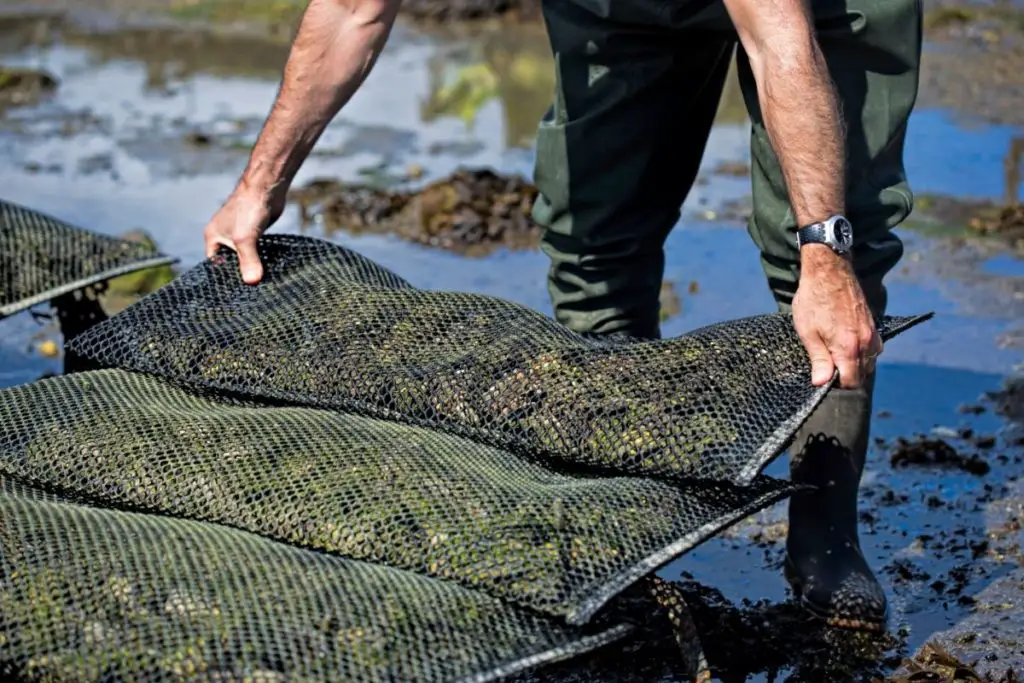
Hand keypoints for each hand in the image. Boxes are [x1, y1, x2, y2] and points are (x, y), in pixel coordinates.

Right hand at [203, 187, 285, 284]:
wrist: (266, 189)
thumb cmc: (248, 208)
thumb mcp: (245, 239)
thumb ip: (248, 261)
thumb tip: (252, 282)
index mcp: (213, 238)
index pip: (214, 265)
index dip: (224, 278)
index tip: (236, 292)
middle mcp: (224, 237)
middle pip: (230, 263)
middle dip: (240, 274)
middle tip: (250, 292)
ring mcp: (240, 235)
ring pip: (245, 257)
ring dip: (252, 267)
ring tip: (260, 284)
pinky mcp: (255, 234)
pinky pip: (256, 252)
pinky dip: (261, 260)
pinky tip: (269, 270)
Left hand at [792, 246, 882, 388]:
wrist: (829, 271)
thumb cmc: (814, 300)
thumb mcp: (808, 332)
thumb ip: (819, 360)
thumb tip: (821, 384)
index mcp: (849, 348)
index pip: (851, 382)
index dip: (837, 385)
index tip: (823, 377)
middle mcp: (866, 343)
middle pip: (862, 374)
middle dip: (846, 376)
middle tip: (826, 365)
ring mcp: (872, 333)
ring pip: (869, 362)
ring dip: (855, 364)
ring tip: (834, 354)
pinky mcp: (873, 325)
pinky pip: (874, 348)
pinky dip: (863, 353)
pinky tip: (847, 345)